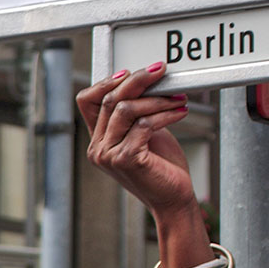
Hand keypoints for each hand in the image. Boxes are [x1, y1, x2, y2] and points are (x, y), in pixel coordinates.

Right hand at [78, 64, 198, 219]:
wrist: (173, 197)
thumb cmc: (161, 164)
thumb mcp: (144, 131)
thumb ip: (136, 111)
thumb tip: (146, 79)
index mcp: (98, 139)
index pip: (87, 100)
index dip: (107, 81)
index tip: (131, 71)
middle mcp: (97, 148)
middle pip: (110, 99)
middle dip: (139, 80)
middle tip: (161, 70)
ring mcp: (108, 155)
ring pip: (127, 109)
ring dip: (158, 99)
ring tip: (178, 97)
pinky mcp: (125, 159)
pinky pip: (144, 124)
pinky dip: (166, 114)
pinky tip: (181, 111)